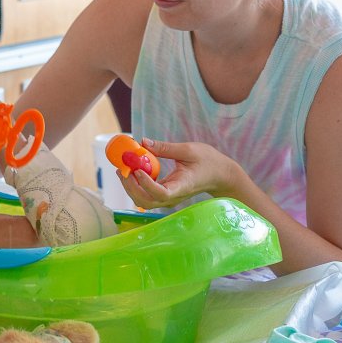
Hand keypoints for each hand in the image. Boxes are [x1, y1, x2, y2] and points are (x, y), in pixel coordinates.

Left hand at [118, 138, 236, 208]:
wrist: (220, 175)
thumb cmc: (208, 161)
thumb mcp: (188, 150)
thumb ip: (165, 148)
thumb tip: (143, 142)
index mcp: (181, 187)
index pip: (161, 193)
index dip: (146, 184)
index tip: (137, 170)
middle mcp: (173, 197)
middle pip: (146, 201)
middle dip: (130, 186)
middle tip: (122, 168)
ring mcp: (169, 199)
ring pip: (144, 201)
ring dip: (130, 187)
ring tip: (123, 169)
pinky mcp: (165, 196)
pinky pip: (146, 195)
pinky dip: (136, 186)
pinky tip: (132, 171)